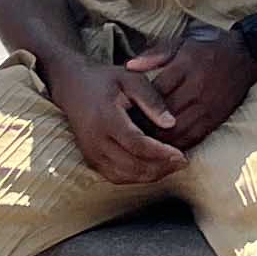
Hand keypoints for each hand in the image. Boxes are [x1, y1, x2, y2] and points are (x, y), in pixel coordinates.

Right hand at [51, 54, 185, 186]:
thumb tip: (171, 123)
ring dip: (150, 175)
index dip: (160, 153)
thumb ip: (152, 99)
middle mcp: (95, 140)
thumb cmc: (106, 80)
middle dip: (160, 168)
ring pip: (124, 176)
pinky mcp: (91, 160)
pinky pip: (115, 177)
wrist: (73, 88)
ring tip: (172, 166)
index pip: (136, 144)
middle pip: (131, 165)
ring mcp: (91, 153)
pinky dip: (136, 177)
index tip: (181, 154)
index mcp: (106, 118)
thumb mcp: (131, 78)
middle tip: (183, 162)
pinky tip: (153, 168)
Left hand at [121, 26, 254, 152]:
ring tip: (140, 144)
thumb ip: (154, 54)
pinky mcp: (216, 119)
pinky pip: (193, 138)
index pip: (155, 93)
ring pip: (177, 132)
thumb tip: (129, 66)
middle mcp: (197, 88)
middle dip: (143, 127)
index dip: (137, 106)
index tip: (121, 114)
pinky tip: (163, 147)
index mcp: (185, 67)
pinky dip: (176, 145)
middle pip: (163, 117)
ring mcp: (207, 106)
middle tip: (125, 134)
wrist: (245, 56)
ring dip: (158, 141)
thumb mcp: (180, 42)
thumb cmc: (207, 48)